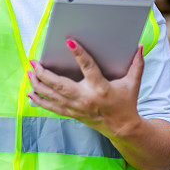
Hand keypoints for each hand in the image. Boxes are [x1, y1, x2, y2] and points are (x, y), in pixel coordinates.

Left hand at [28, 39, 143, 138]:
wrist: (123, 128)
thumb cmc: (127, 102)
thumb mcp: (133, 83)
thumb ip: (136, 64)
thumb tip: (140, 46)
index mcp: (101, 88)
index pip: (88, 68)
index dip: (79, 54)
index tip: (68, 41)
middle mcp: (86, 98)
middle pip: (60, 85)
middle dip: (44, 74)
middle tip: (34, 61)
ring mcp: (77, 108)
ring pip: (52, 97)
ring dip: (38, 85)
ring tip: (29, 72)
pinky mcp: (72, 114)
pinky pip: (52, 108)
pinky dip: (40, 101)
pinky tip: (30, 93)